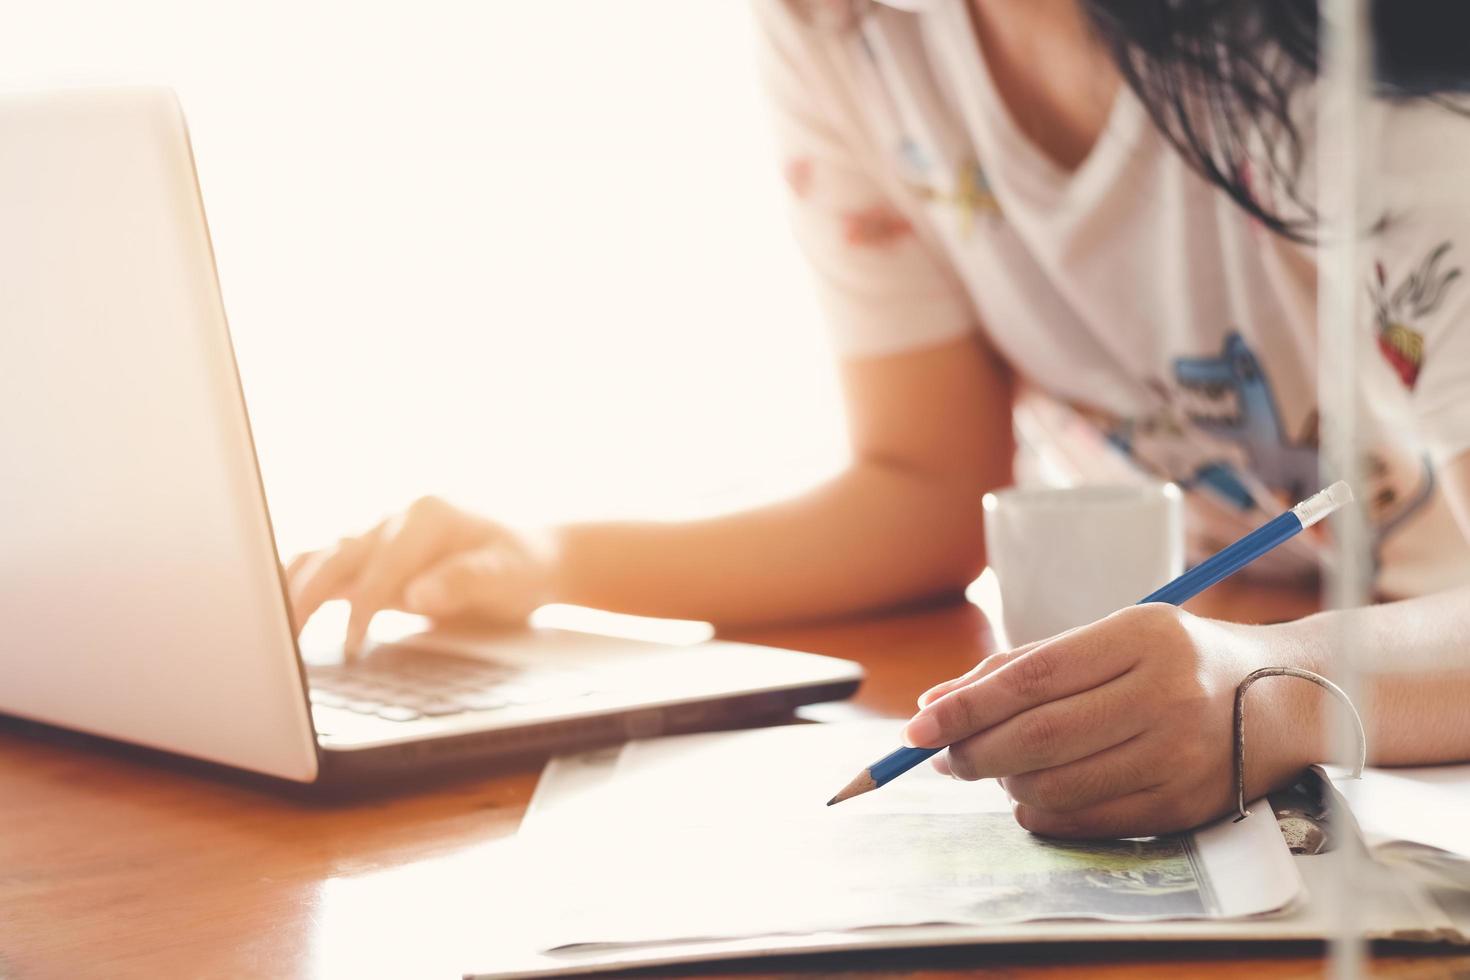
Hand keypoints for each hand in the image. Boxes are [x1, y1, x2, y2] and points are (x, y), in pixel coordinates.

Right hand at [285, 496, 558, 655]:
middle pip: (337, 554)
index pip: (381, 568)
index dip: (362, 610)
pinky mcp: (373, 554)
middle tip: (285, 642)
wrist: (533, 556)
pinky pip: (328, 564)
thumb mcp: (509, 576)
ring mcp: (381, 532)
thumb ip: (465, 581)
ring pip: (323, 556)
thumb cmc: (522, 566)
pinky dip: (301, 584)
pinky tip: (280, 611)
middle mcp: (397, 516)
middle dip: (308, 597)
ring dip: (294, 590)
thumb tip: (418, 594)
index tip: (351, 649)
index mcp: (428, 514)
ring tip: (271, 630)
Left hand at [903, 604, 1319, 837]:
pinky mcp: (1185, 805)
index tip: (916, 727)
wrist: (1284, 699)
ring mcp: (1181, 756)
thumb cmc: (1173, 659)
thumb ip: (1023, 666)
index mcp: (1142, 637)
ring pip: (1057, 785)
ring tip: (992, 767)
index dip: (965, 707)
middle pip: (1039, 738)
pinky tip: (1029, 793)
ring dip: (1004, 783)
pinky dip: (1041, 812)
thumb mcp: (1109, 636)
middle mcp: (1166, 696)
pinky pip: (1087, 821)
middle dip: (973, 752)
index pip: (1031, 679)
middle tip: (941, 756)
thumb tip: (934, 705)